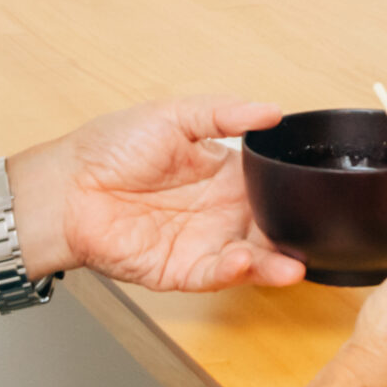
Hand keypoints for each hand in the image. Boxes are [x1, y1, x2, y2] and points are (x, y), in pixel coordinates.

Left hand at [12, 96, 307, 292]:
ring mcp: (204, 243)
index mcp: (225, 174)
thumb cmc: (112, 146)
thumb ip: (225, 113)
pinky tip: (245, 262)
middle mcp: (221, 212)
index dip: (295, 190)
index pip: (272, 185)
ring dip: (274, 263)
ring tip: (292, 264)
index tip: (319, 190)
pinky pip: (214, 276)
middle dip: (294, 235)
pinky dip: (233, 273)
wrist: (67, 186)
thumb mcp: (175, 115)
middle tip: (315, 234)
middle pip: (270, 227)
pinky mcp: (180, 271)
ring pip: (251, 258)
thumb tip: (273, 110)